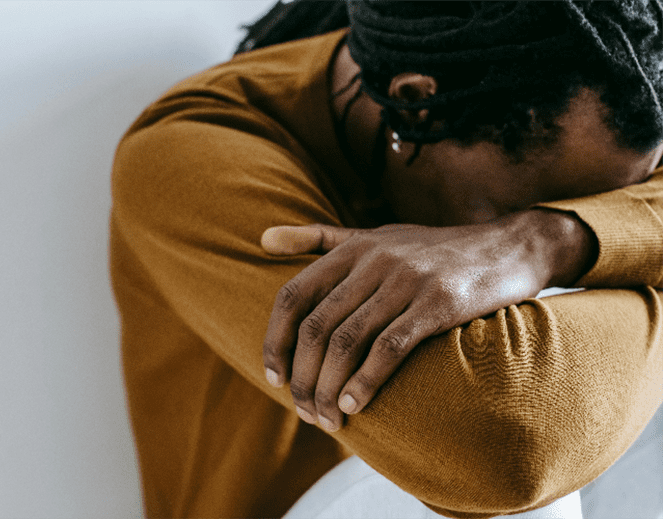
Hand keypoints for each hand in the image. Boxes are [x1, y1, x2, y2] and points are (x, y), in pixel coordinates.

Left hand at [261, 209, 593, 431]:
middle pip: (316, 328)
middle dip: (302, 377)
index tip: (273, 377)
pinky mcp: (438, 304)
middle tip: (302, 410)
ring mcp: (406, 281)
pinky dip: (365, 382)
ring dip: (328, 388)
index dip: (275, 341)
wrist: (506, 248)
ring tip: (325, 419)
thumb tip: (262, 238)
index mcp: (353, 248)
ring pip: (347, 342)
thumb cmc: (431, 250)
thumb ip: (319, 237)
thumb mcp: (374, 234)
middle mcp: (374, 261)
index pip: (294, 296)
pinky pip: (389, 348)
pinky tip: (354, 406)